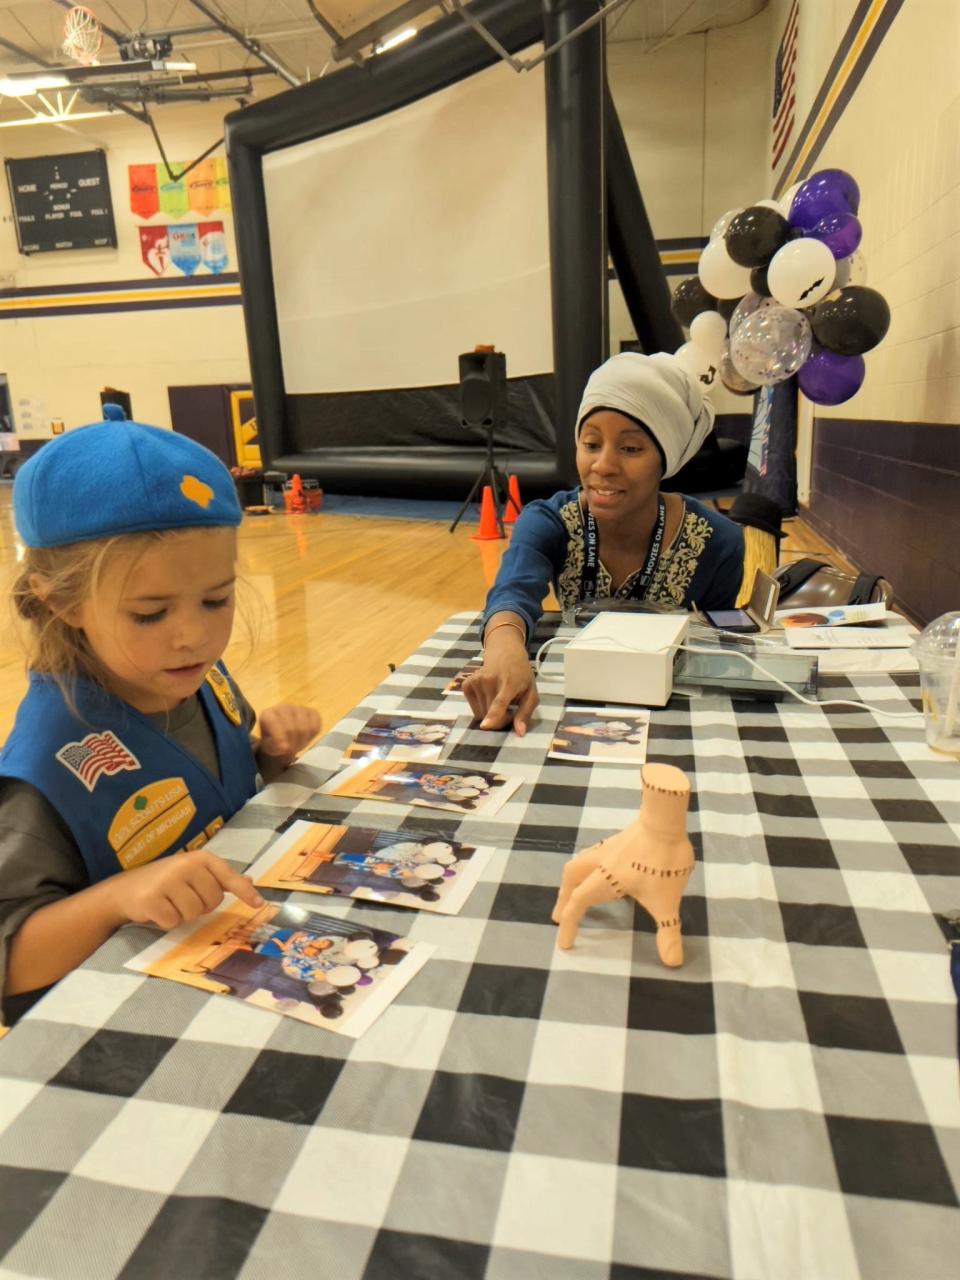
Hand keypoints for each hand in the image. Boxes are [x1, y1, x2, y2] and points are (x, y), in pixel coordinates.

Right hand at [111, 850, 264, 931]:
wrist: (124, 889)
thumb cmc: (165, 882)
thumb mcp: (193, 874)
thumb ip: (220, 878)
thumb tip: (251, 881)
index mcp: (199, 858)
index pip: (227, 876)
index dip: (244, 891)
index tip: (259, 904)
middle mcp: (185, 865)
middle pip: (212, 901)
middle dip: (201, 906)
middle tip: (183, 898)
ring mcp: (168, 881)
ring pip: (193, 913)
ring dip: (183, 915)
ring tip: (169, 903)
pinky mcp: (152, 899)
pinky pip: (173, 922)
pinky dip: (167, 922)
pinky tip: (157, 910)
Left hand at [258, 704, 321, 758]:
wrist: (285, 737)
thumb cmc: (274, 742)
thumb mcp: (269, 747)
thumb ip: (274, 747)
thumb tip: (284, 747)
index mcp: (268, 714)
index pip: (274, 723)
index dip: (279, 737)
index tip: (283, 749)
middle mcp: (283, 708)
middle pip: (292, 729)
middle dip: (293, 744)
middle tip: (291, 750)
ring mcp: (299, 708)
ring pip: (306, 728)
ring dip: (303, 741)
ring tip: (297, 745)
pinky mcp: (312, 712)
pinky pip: (316, 727)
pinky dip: (312, 736)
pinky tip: (305, 737)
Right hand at [463, 646, 538, 735]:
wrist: (505, 653)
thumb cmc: (521, 675)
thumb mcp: (531, 692)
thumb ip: (526, 713)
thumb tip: (520, 733)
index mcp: (509, 683)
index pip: (500, 702)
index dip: (494, 715)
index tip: (485, 726)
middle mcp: (489, 681)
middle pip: (489, 715)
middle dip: (500, 719)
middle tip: (510, 709)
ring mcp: (475, 681)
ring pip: (480, 715)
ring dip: (490, 714)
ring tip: (499, 701)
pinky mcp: (466, 684)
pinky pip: (473, 709)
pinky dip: (481, 708)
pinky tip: (489, 696)